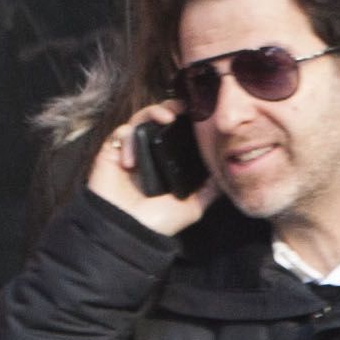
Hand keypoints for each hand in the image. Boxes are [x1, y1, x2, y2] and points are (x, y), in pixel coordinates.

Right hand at [86, 100, 212, 236]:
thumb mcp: (193, 205)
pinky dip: (128, 139)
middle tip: (180, 111)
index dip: (186, 118)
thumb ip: (209, 189)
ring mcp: (131, 151)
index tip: (199, 112)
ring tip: (165, 117)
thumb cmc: (159, 221)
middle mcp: (150, 152)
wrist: (128, 232)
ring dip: (151, 112)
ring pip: (139, 119)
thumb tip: (228, 173)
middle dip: (169, 107)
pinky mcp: (111, 153)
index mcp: (169, 160)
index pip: (177, 130)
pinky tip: (133, 160)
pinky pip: (119, 134)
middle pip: (158, 118)